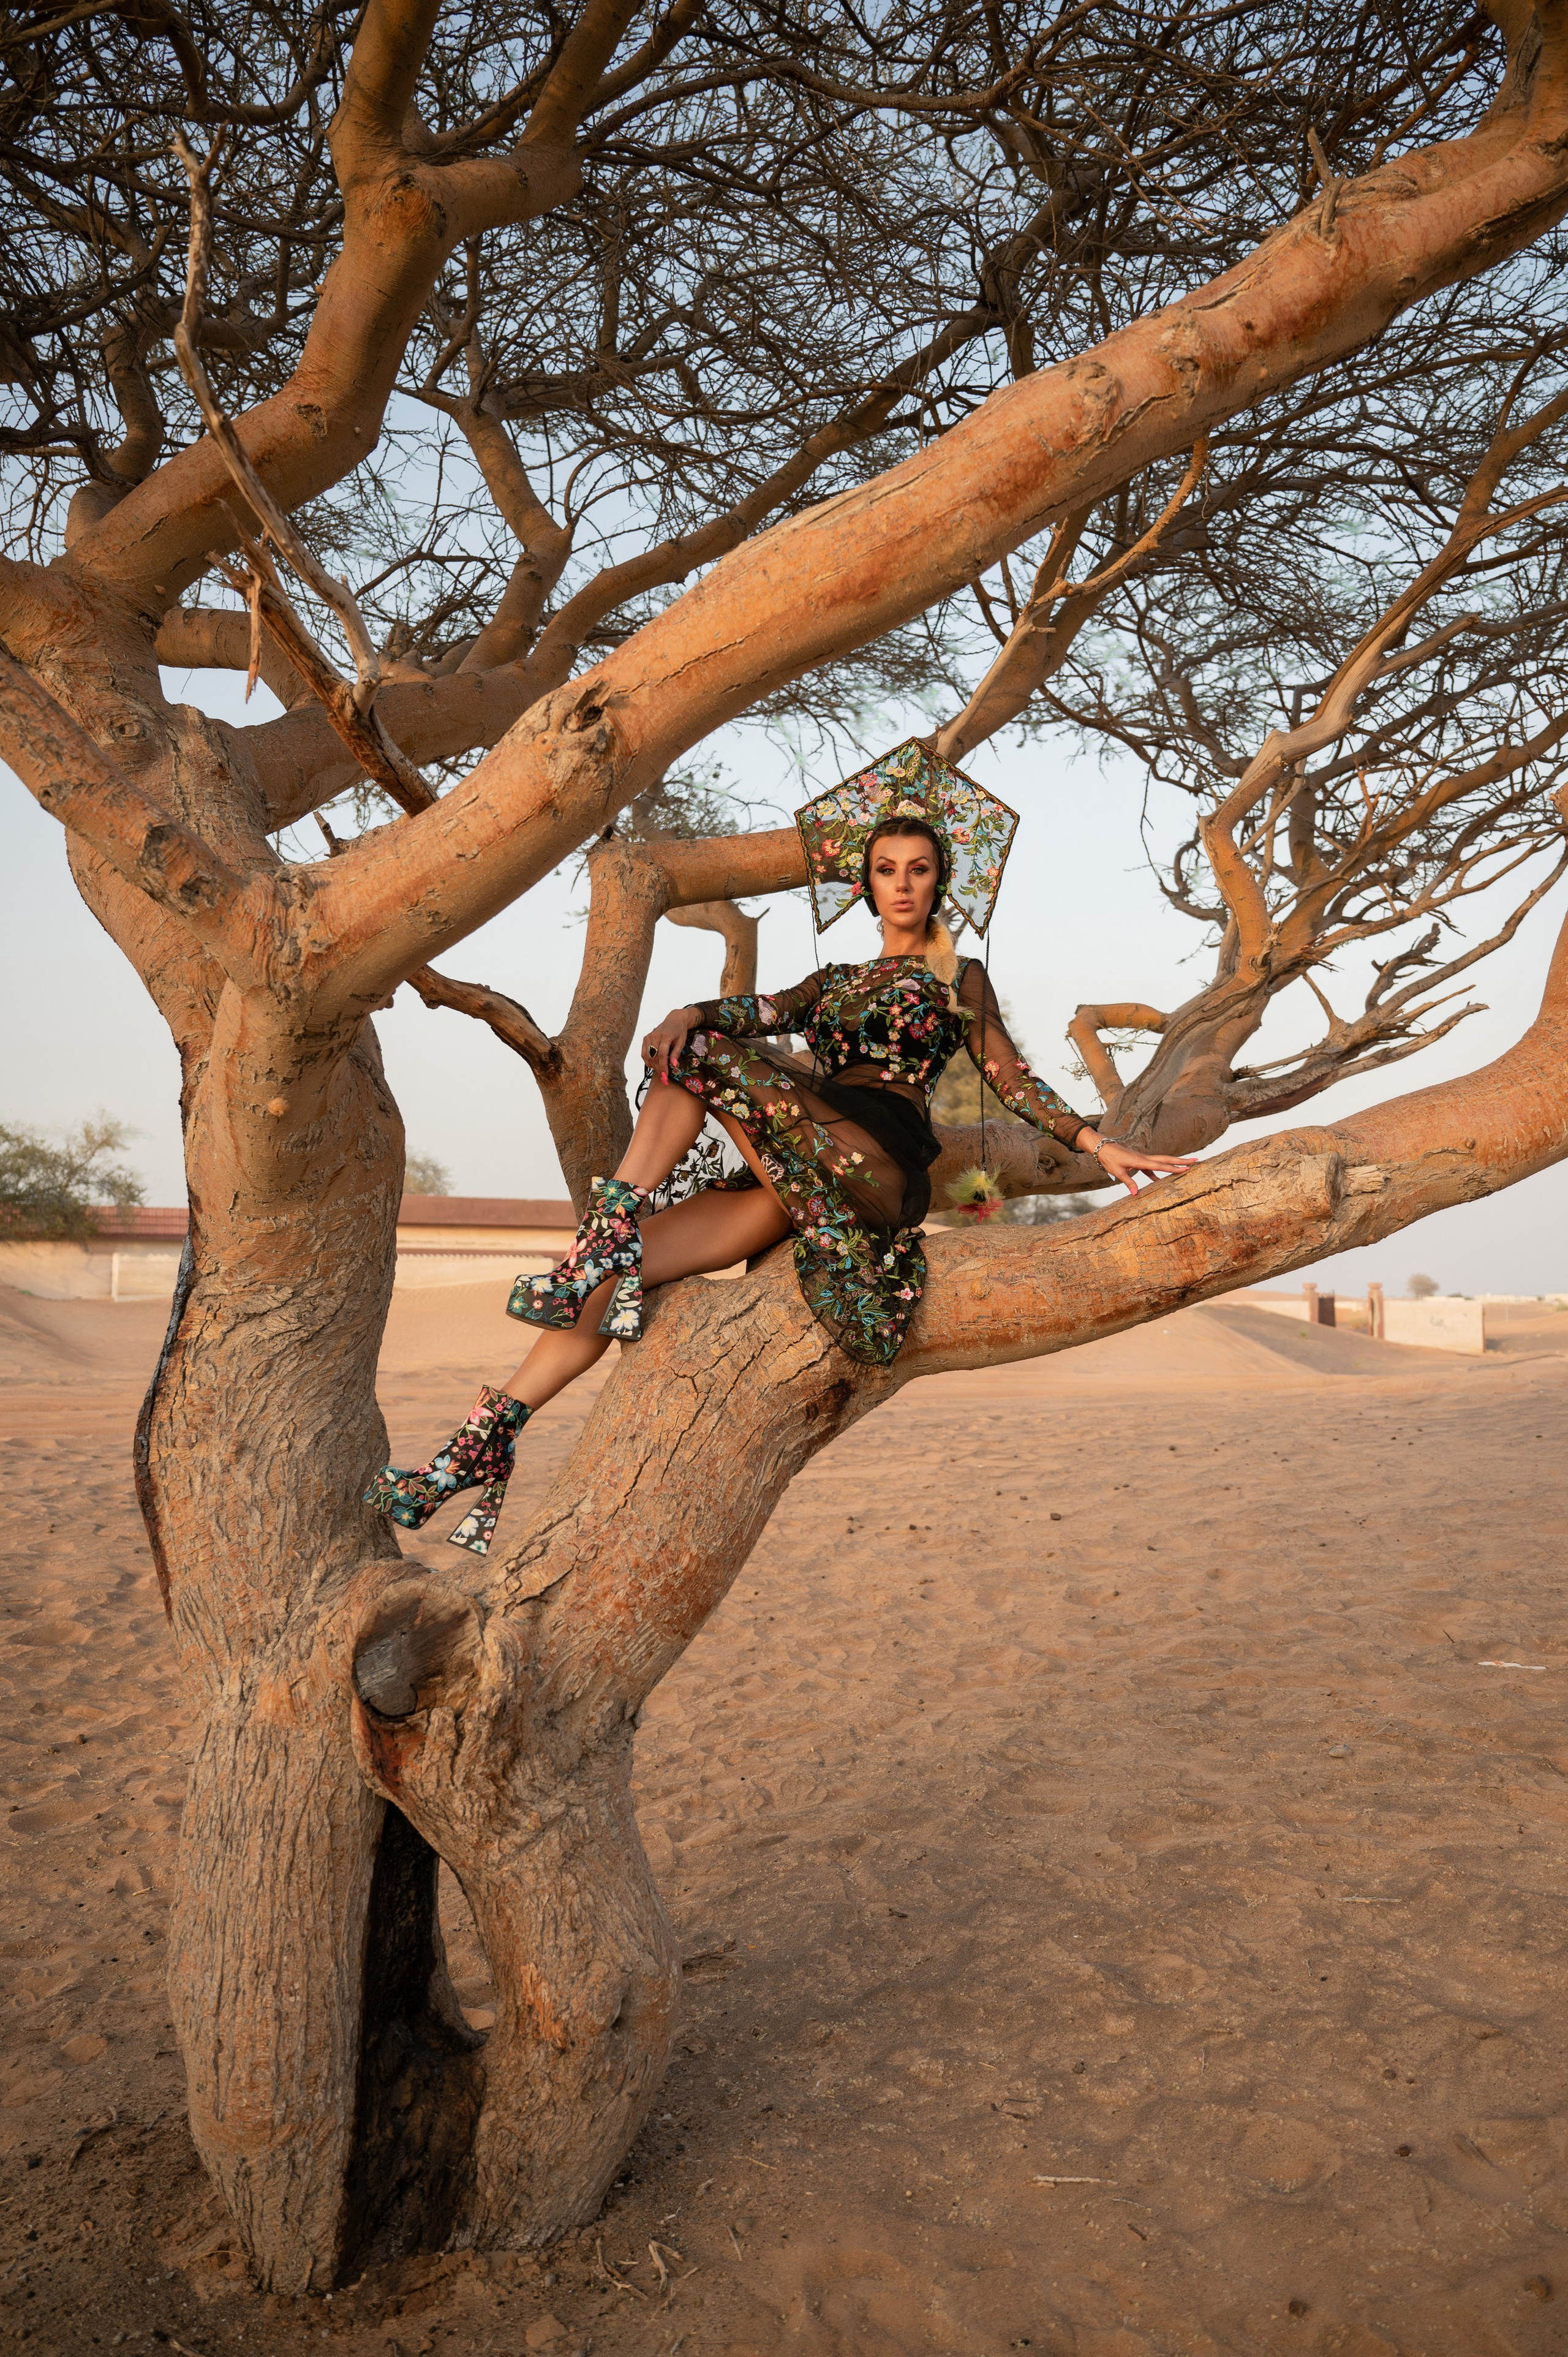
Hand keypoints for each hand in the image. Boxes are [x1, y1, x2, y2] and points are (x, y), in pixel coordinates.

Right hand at [641, 1006, 698, 1081]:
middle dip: (658, 1069)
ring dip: (653, 1067)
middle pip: (654, 1057)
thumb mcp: (681, 1041)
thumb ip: (676, 1053)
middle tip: (664, 1079)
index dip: (663, 1067)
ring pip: (648, 1056)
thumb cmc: (679, 1031)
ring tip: (660, 1073)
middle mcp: (655, 1036)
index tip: (665, 1076)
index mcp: (665, 1036)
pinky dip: (648, 1061)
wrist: (674, 1020)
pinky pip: (644, 1053)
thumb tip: (673, 1065)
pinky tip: (653, 1066)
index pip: (662, 1055)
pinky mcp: (645, 1038)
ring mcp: (649, 1037)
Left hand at [1081, 1131, 1198, 1197]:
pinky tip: (1162, 1179)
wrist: (1103, 1147)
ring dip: (1174, 1163)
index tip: (1187, 1168)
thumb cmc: (1109, 1159)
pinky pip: (1153, 1167)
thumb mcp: (1117, 1172)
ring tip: (1187, 1166)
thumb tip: (1136, 1194)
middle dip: (1182, 1161)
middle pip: (1167, 1159)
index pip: (1161, 1165)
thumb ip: (1128, 1182)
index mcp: (1141, 1161)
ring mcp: (1143, 1159)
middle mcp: (1145, 1158)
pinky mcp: (1140, 1161)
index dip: (1174, 1168)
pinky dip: (1159, 1172)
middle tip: (1197, 1161)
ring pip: (1162, 1161)